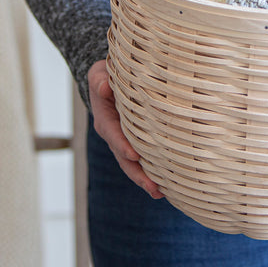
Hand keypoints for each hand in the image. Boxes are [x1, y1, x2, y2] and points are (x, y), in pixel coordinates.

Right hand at [88, 59, 164, 198]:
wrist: (111, 83)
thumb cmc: (107, 77)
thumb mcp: (99, 73)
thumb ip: (100, 81)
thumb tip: (105, 87)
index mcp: (105, 120)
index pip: (114, 134)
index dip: (123, 145)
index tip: (134, 155)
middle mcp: (114, 135)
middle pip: (125, 159)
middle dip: (138, 174)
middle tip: (153, 187)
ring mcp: (126, 142)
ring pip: (134, 165)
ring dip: (146, 179)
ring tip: (161, 193)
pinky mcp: (137, 143)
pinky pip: (144, 160)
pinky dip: (154, 172)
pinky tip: (168, 186)